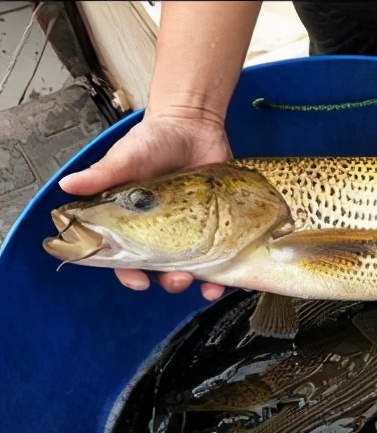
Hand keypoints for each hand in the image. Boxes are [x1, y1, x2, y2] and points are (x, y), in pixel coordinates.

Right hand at [58, 109, 231, 300]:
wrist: (194, 125)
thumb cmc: (155, 140)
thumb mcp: (127, 156)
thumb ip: (102, 174)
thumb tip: (69, 185)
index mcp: (131, 222)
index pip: (124, 257)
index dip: (129, 273)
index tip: (138, 281)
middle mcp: (159, 231)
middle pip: (160, 269)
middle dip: (167, 281)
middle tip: (177, 278)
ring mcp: (189, 230)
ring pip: (190, 268)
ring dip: (195, 282)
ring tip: (202, 283)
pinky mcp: (216, 225)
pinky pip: (219, 255)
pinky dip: (223, 272)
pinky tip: (226, 279)